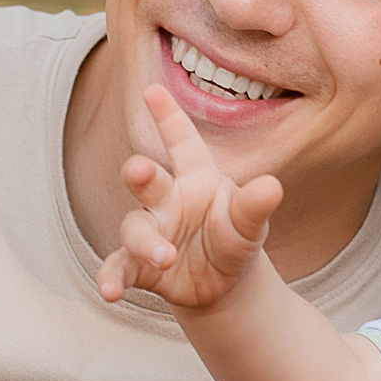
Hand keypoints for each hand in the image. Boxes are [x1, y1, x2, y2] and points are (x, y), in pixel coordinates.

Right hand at [94, 85, 284, 311]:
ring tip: (165, 257)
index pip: (182, 141)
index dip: (168, 116)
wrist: (222, 283)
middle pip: (146, 179)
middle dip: (138, 173)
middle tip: (138, 170)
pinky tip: (107, 292)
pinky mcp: (139, 266)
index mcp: (196, 178)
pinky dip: (110, 279)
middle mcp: (167, 199)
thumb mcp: (249, 224)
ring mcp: (151, 231)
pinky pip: (119, 268)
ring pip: (134, 227)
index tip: (152, 89)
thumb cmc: (234, 237)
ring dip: (145, 242)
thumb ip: (256, 206)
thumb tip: (272, 186)